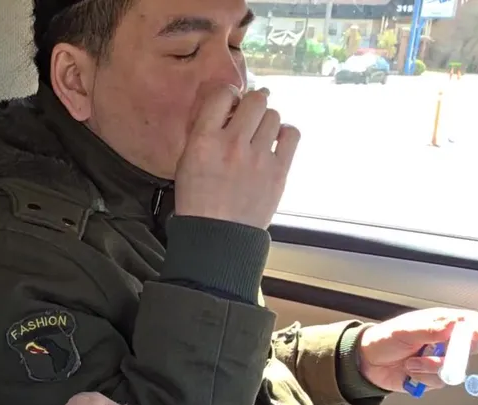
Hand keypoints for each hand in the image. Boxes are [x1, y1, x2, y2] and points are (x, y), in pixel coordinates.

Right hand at [173, 84, 299, 229]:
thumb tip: (222, 110)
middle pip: (256, 100)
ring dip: (267, 120)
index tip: (230, 103)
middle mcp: (233, 144)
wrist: (218, 237)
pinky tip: (276, 141)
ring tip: (260, 134)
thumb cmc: (198, 202)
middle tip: (248, 116)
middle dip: (252, 104)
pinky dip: (285, 133)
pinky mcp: (279, 171)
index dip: (228, 95)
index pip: (223, 94)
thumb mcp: (186, 163)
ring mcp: (259, 158)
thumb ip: (202, 134)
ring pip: (274, 115)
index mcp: (204, 141)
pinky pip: (292, 134)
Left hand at [358, 308, 477, 391]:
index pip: (470, 322)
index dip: (476, 329)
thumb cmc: (385, 339)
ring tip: (411, 363)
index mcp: (441, 323)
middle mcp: (446, 341)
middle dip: (460, 354)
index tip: (474, 336)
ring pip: (455, 368)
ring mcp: (441, 359)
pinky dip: (423, 378)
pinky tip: (409, 371)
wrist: (367, 363)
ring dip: (431, 367)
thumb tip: (453, 325)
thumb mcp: (405, 331)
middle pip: (474, 347)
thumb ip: (429, 329)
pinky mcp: (434, 377)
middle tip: (443, 354)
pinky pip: (439, 381)